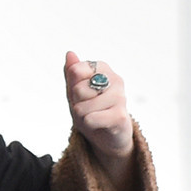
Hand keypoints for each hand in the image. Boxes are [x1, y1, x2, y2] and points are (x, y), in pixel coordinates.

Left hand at [63, 51, 135, 178]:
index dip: (72, 87)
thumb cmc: (91, 111)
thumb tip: (70, 54)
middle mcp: (115, 79)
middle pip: (77, 89)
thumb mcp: (76, 91)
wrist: (108, 136)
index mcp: (102, 68)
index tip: (82, 94)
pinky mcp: (120, 116)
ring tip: (94, 117)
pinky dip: (89, 125)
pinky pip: (90, 119)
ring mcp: (120, 97)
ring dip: (82, 116)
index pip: (75, 71)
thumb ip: (72, 73)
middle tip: (88, 108)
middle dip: (77, 103)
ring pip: (82, 107)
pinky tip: (99, 125)